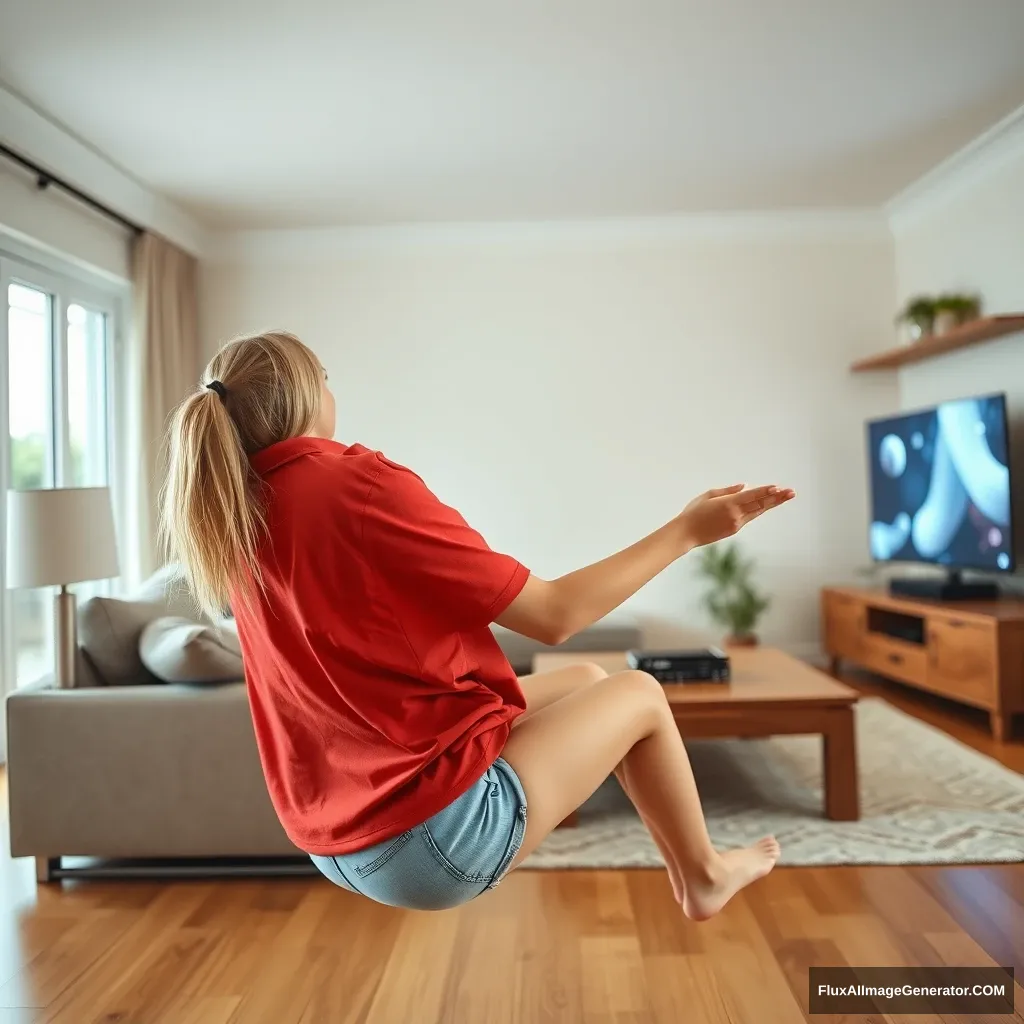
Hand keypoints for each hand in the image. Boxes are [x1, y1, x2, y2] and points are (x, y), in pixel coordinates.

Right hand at [677, 484, 794, 548]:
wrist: (686, 533)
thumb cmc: (693, 512)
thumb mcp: (708, 496)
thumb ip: (727, 491)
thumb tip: (744, 487)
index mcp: (728, 504)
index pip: (752, 496)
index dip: (766, 491)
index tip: (778, 487)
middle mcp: (735, 515)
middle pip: (760, 504)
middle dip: (777, 498)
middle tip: (792, 492)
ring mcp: (736, 523)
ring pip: (757, 511)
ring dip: (772, 503)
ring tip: (785, 496)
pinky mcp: (734, 530)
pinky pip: (749, 517)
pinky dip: (758, 509)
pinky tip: (766, 503)